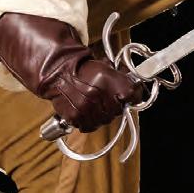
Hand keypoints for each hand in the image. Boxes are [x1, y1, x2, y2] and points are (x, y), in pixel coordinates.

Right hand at [0, 12, 147, 133]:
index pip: (132, 93)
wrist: (57, 73)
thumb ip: (121, 76)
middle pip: (119, 109)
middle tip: (109, 97)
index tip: (130, 94)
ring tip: (96, 103)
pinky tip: (88, 111)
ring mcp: (86, 108)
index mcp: (107, 79)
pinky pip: (91, 126)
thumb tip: (136, 86)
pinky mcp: (76, 118)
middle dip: (117, 104)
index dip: (133, 94)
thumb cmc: (82, 69)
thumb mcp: (105, 66)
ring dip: (104, 113)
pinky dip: (91, 121)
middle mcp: (98, 94)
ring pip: (106, 119)